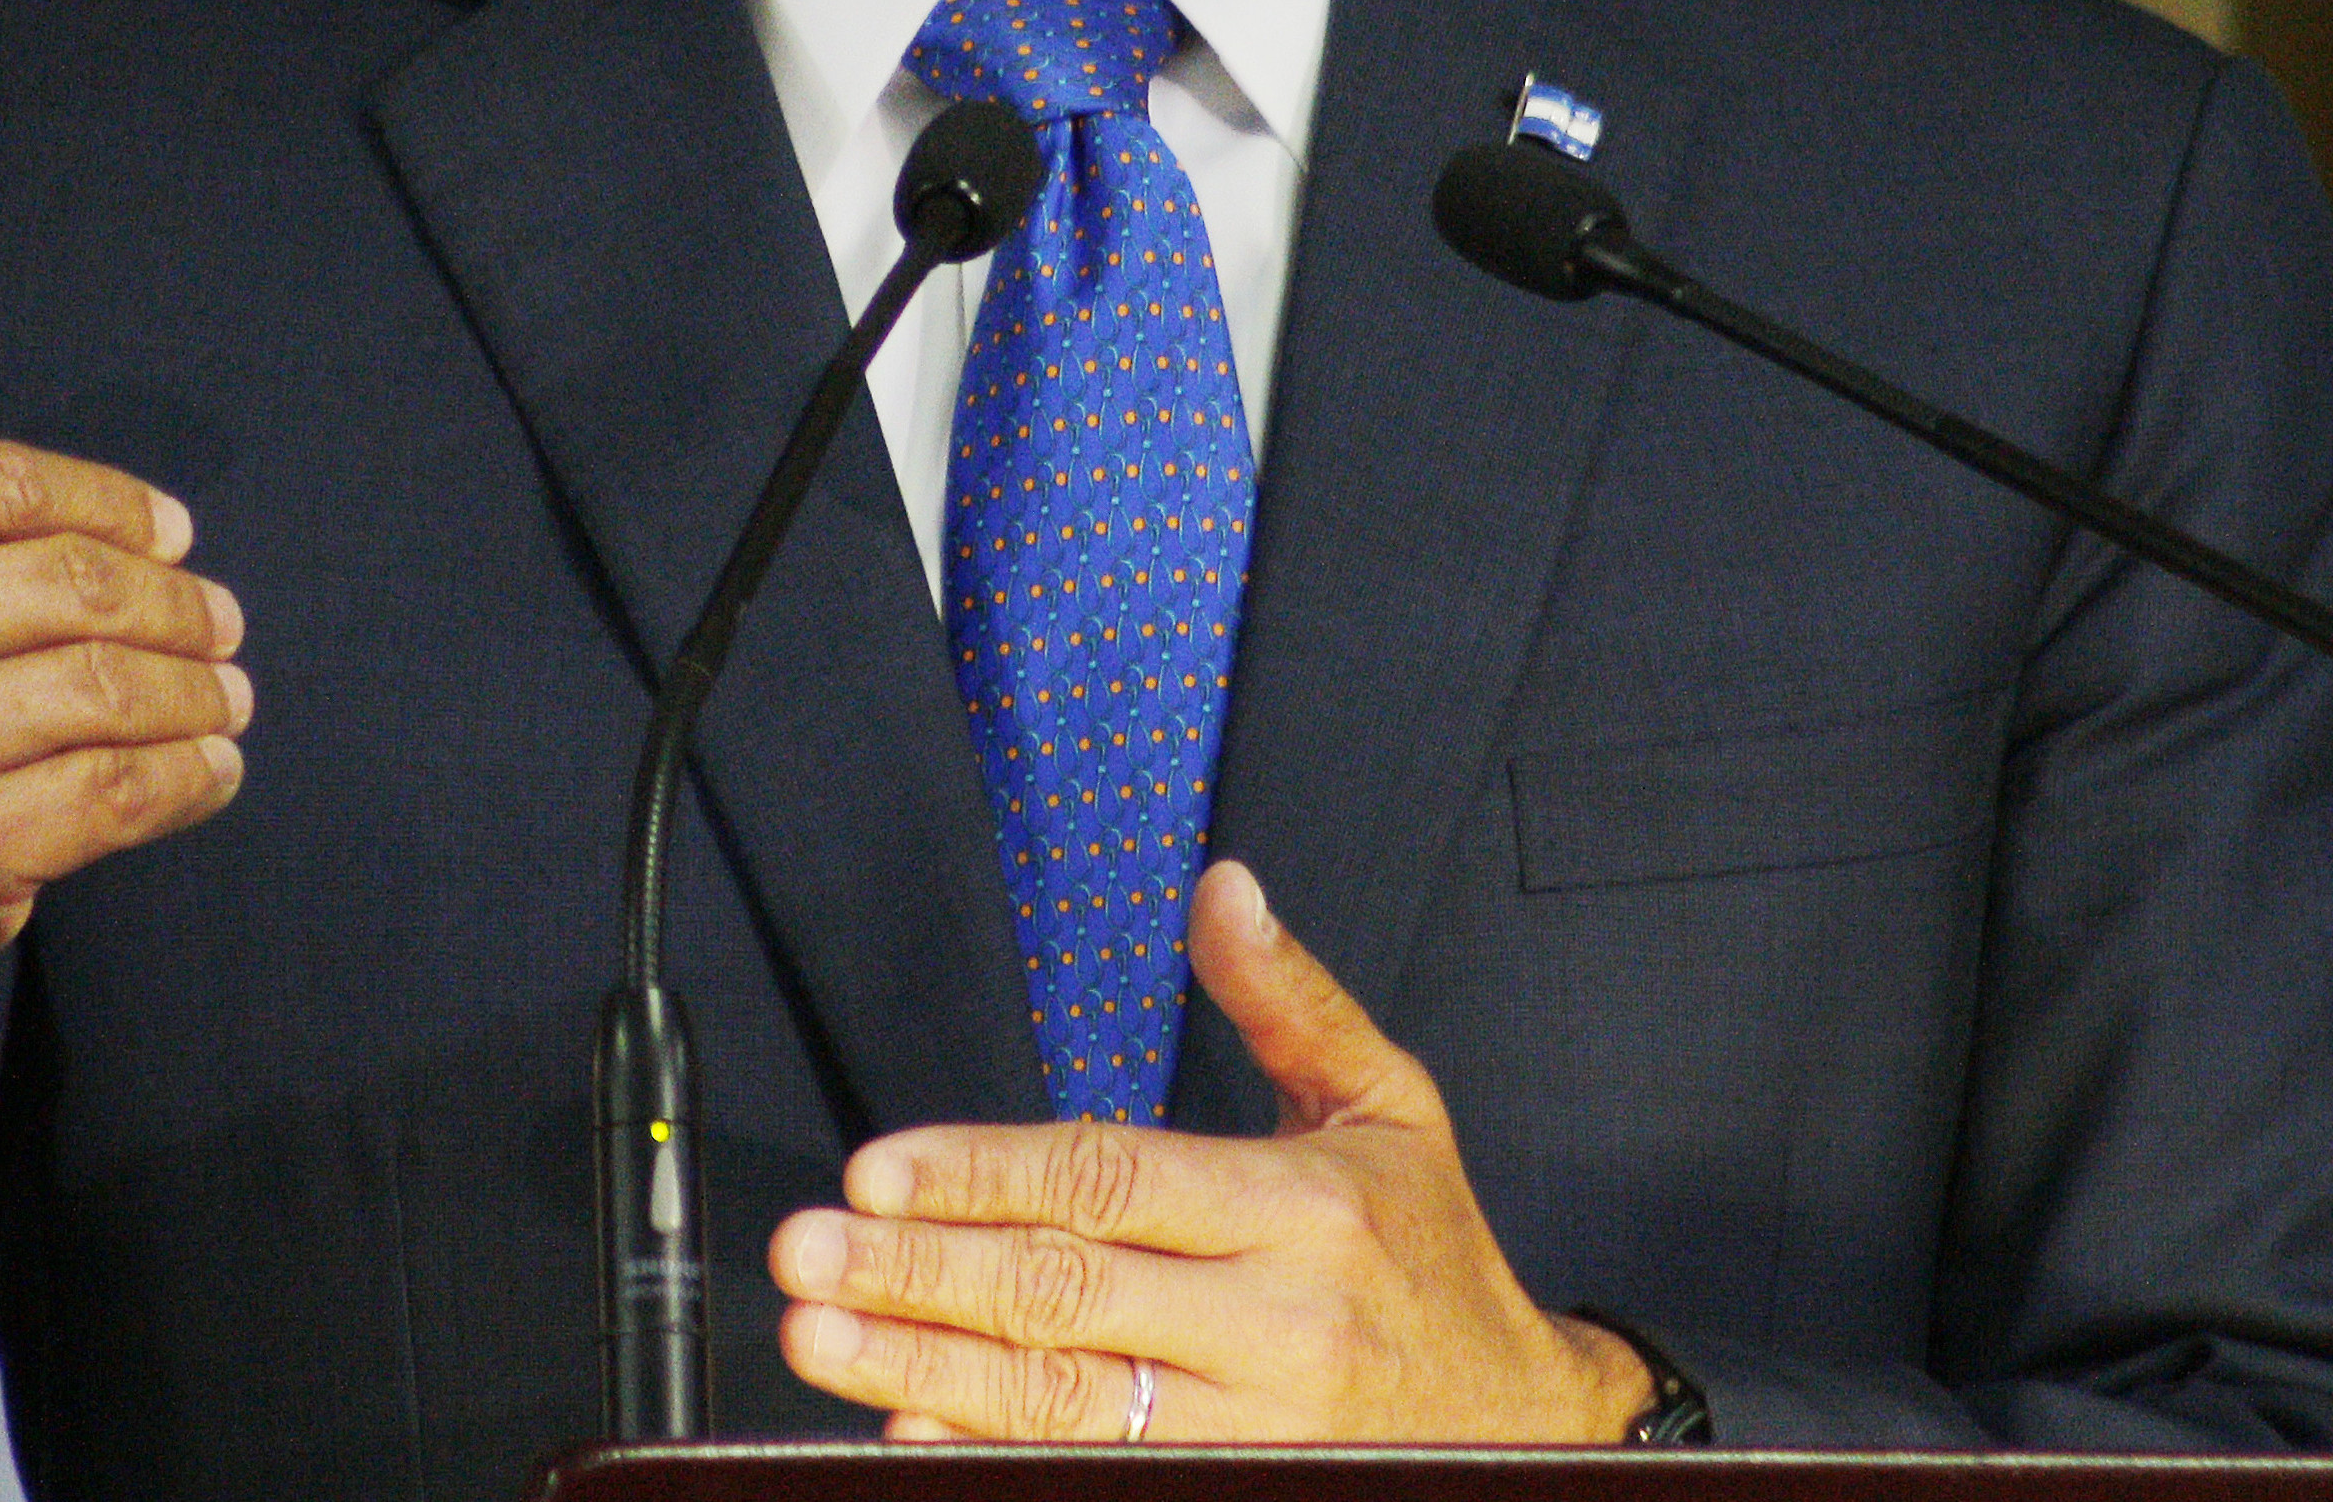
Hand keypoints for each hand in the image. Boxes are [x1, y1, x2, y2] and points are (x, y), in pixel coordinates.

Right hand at [0, 200, 248, 1310]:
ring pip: (113, 687)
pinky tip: (211, 765)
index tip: (165, 530)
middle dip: (172, 601)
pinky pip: (118, 791)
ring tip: (226, 687)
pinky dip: (188, 775)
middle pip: (78, 585)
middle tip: (216, 616)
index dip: (107, 507)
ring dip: (196, 686)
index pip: (7, 487)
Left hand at [769, 860, 1650, 1443]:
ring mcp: (1255, 1429)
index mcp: (1300, 1207)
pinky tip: (912, 1433)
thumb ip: (1290, 998)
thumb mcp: (1389, 1104)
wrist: (1527, 1426)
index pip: (1111, 1181)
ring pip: (1064, 1402)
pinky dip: (993, 1459)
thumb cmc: (1434, 1257)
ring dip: (927, 1372)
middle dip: (919, 1274)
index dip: (983, 1175)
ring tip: (824, 1343)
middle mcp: (1275, 1323)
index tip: (877, 1172)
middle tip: (806, 1256)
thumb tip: (1221, 890)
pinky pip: (1098, 1479)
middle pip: (1065, 1293)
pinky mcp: (1239, 1492)